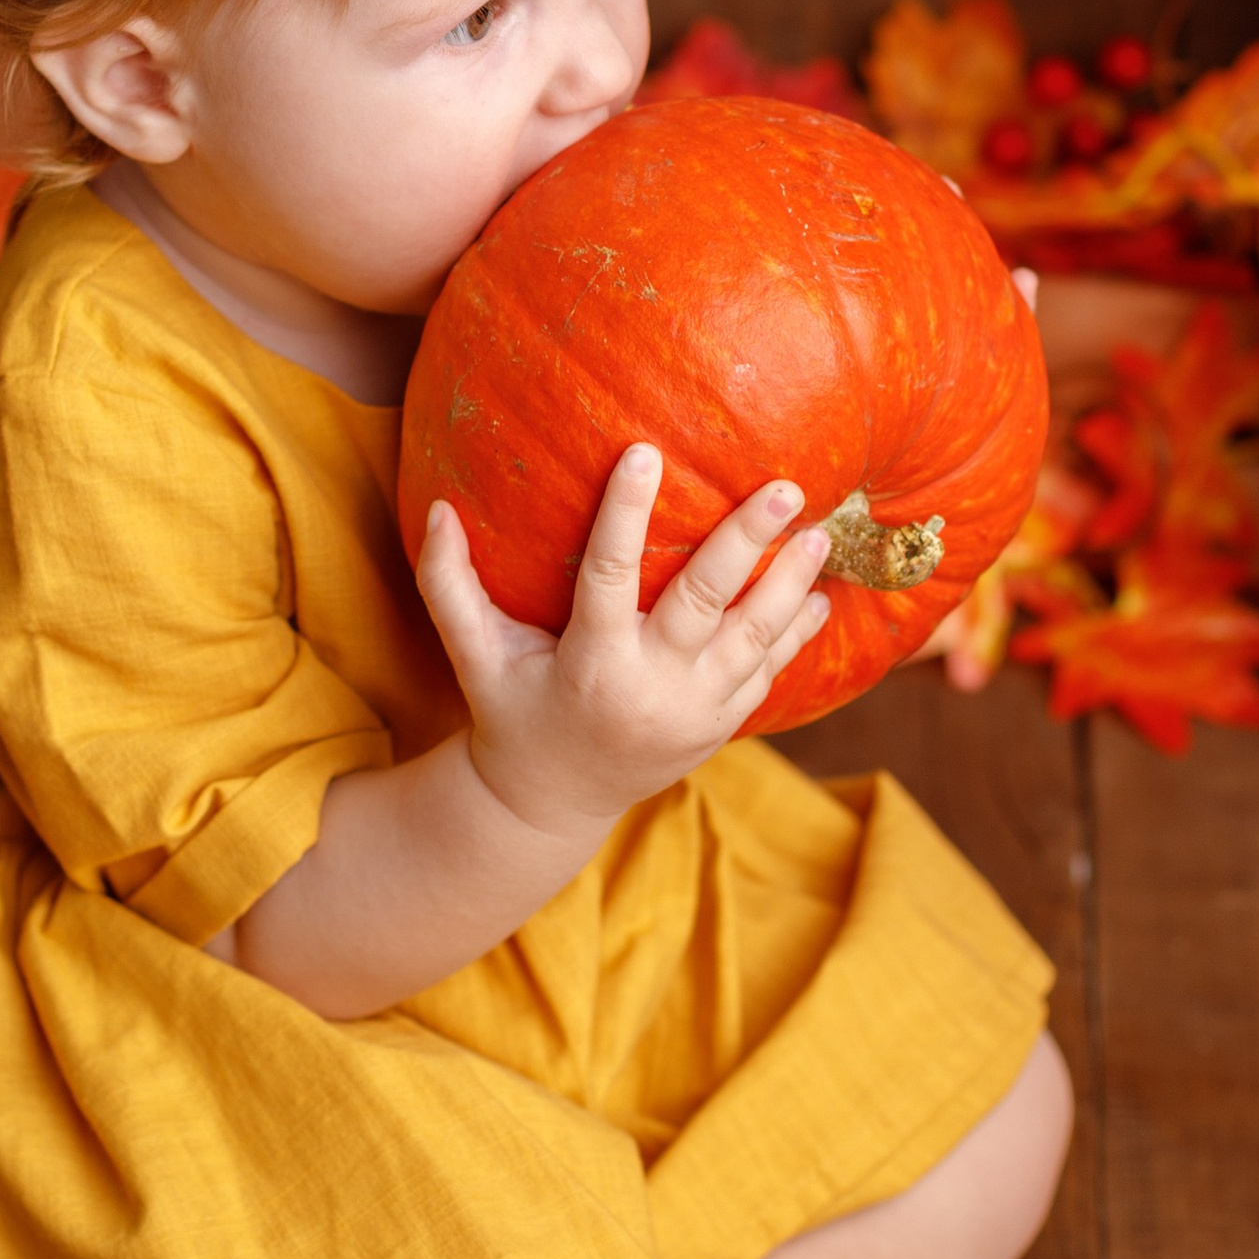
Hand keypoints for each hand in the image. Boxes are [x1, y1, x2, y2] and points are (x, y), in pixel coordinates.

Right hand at [416, 444, 830, 848]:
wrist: (550, 807)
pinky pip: (768, 675)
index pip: (608, 575)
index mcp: (589, 663)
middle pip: (706, 603)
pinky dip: (797, 633)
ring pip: (755, 639)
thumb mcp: (474, 658)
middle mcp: (650, 687)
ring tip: (820, 531)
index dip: (625, 513)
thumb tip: (436, 509)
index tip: (645, 451)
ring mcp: (694, 712)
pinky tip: (822, 591)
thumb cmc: (509, 713)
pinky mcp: (719, 728)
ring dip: (791, 583)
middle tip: (786, 486)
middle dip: (748, 541)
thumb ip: (451, 586)